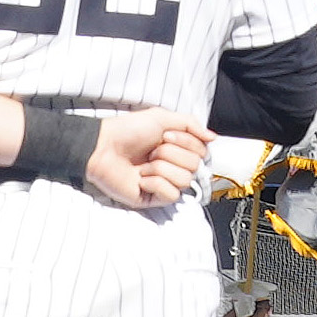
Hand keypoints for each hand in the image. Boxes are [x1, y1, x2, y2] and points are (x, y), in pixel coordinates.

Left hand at [72, 113, 213, 216]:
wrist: (103, 146)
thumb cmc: (128, 131)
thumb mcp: (162, 117)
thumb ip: (191, 124)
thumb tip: (213, 137)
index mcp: (178, 148)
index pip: (202, 151)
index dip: (186, 142)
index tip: (165, 135)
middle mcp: (173, 166)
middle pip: (195, 166)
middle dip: (171, 153)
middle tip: (151, 150)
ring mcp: (163, 184)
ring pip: (184, 180)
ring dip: (160, 168)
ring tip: (144, 165)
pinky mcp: (152, 199)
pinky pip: (170, 194)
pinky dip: (155, 183)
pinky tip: (141, 179)